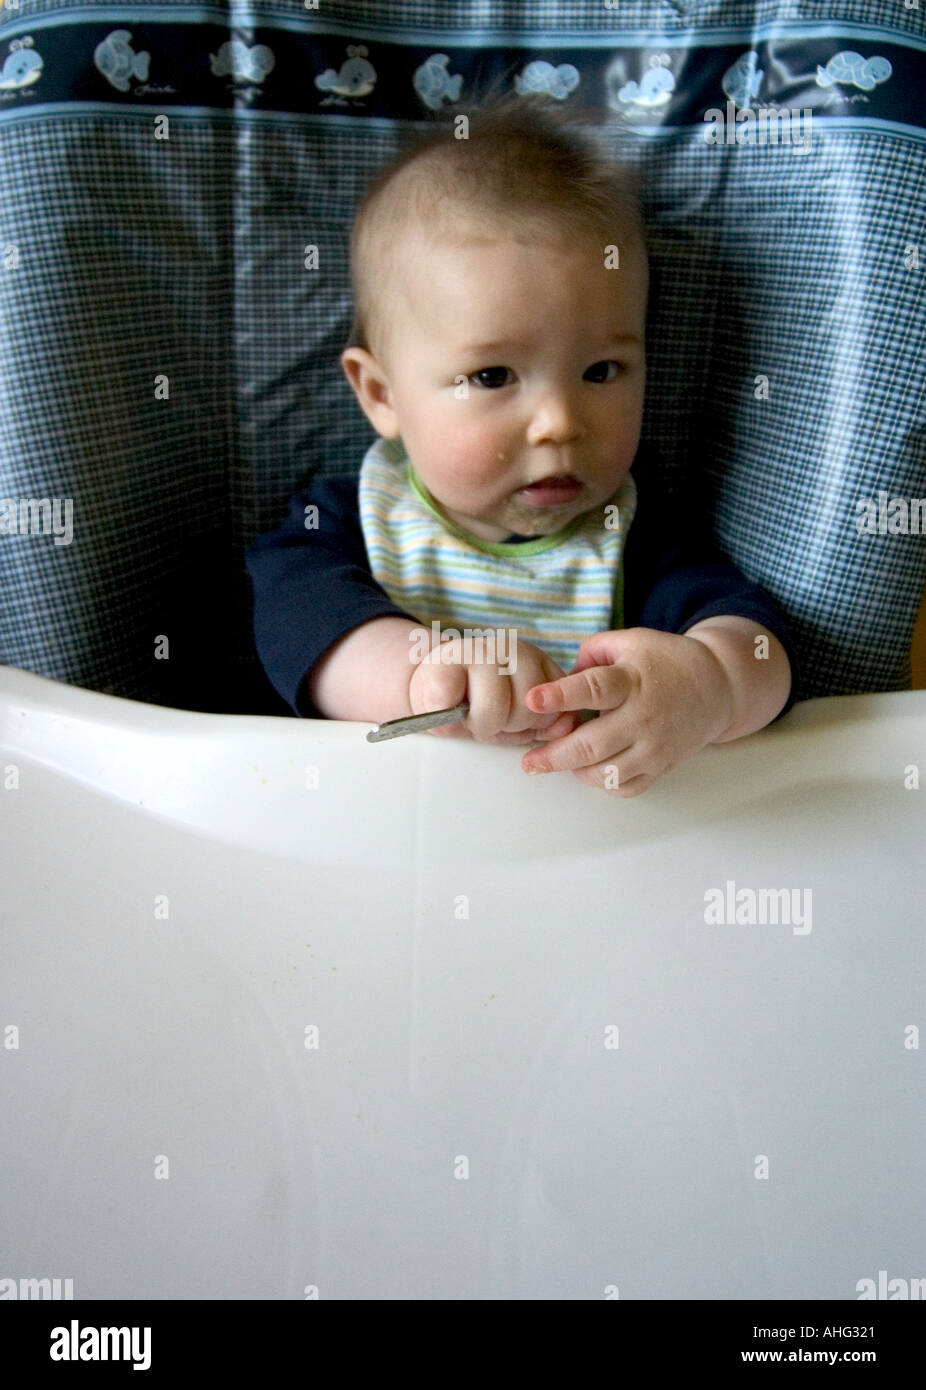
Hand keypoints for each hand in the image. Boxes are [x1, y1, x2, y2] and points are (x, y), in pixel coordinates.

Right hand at [407, 634, 580, 744]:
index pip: (556, 697)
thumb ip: (546, 723)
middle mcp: (511, 648)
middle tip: (493, 723)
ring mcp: (479, 649)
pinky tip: (448, 710)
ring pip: (495, 706)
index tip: (519, 723)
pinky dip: (449, 716)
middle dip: (511, 726)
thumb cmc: (479, 708)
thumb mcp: (521, 720)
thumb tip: (565, 727)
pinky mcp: (445, 659)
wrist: (434, 690)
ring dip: (482, 725)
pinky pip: (455, 700)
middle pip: (528, 703)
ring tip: (474, 720)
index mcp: (536, 660)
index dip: (539, 721)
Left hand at [520, 627, 734, 795]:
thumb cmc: (665, 661)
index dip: (560, 695)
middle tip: (529, 762)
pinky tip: (591, 770)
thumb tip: (560, 678)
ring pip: (606, 773)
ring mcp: (654, 746)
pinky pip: (625, 787)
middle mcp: (643, 716)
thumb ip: (591, 652)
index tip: (532, 700)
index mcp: (632, 680)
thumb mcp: (630, 641)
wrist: (718, 686)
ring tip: (559, 760)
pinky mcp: (661, 766)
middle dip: (554, 756)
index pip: (593, 689)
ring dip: (576, 771)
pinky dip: (603, 784)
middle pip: (592, 744)